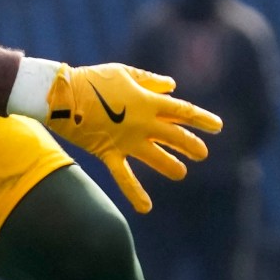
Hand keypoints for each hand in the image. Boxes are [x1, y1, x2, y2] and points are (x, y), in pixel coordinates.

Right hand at [44, 63, 222, 213]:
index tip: (218, 127)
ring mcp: (127, 140)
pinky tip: (146, 208)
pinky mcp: (109, 152)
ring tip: (181, 172)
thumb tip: (172, 86)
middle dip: (192, 145)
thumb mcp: (123, 72)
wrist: (61, 94)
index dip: (202, 119)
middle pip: (176, 136)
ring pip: (157, 157)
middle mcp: (143, 122)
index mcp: (148, 101)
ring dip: (172, 166)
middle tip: (202, 153)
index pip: (183, 111)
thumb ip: (150, 79)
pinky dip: (135, 192)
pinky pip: (124, 176)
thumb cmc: (92, 79)